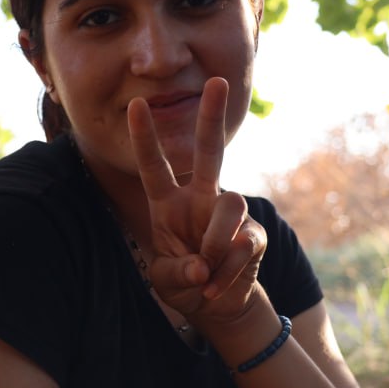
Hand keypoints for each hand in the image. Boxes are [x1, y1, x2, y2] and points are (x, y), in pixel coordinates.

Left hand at [126, 77, 266, 326]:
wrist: (217, 306)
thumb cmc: (184, 283)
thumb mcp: (166, 282)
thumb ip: (179, 272)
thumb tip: (203, 266)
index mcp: (167, 203)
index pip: (154, 166)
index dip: (145, 137)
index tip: (136, 104)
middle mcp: (199, 199)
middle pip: (209, 152)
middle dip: (211, 118)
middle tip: (217, 82)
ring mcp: (227, 214)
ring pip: (231, 205)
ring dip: (215, 244)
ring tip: (204, 274)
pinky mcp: (252, 234)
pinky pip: (244, 243)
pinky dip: (227, 271)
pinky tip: (216, 287)